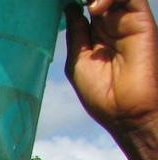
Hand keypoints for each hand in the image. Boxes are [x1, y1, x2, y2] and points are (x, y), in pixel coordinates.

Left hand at [65, 0, 157, 159]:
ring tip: (87, 6)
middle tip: (71, 2)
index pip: (83, 8)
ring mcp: (125, 22)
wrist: (125, 110)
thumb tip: (70, 9)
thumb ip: (76, 34)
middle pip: (96, 0)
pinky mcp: (140, 21)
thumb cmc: (99, 93)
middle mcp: (111, 26)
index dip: (73, 4)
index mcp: (94, 37)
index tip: (58, 3)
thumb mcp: (78, 61)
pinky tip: (95, 8)